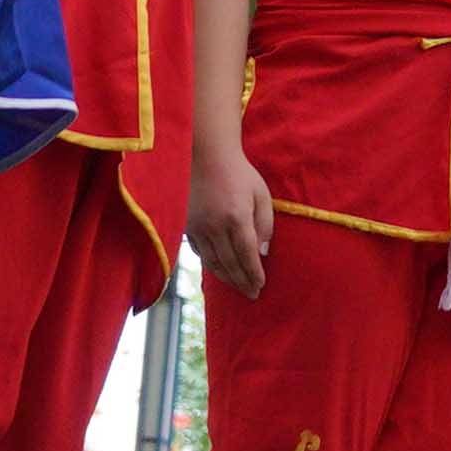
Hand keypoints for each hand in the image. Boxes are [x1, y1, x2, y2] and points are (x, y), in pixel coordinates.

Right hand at [188, 141, 273, 295]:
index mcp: (235, 217)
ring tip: (238, 286)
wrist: (206, 156)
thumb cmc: (239, 173)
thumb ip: (265, 224)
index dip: (254, 273)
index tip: (260, 285)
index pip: (246, 254)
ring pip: (212, 262)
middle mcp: (214, 226)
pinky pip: (199, 252)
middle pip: (229, 263)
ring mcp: (197, 227)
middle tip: (252, 294)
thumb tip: (262, 252)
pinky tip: (220, 270)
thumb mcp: (261, 194)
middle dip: (242, 281)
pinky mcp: (186, 226)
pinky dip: (211, 264)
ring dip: (226, 278)